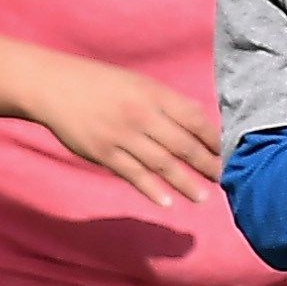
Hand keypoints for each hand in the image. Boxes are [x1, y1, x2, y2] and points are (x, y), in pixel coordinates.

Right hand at [30, 56, 223, 205]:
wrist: (54, 86)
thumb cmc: (101, 84)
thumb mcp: (138, 84)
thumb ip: (169, 102)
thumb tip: (201, 117)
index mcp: (154, 95)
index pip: (194, 120)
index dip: (215, 139)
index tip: (232, 153)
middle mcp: (141, 115)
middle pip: (183, 145)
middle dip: (207, 164)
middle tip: (226, 179)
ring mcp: (122, 135)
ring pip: (161, 164)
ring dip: (185, 182)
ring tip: (203, 197)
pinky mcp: (103, 152)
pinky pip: (133, 174)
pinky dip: (151, 189)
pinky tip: (167, 201)